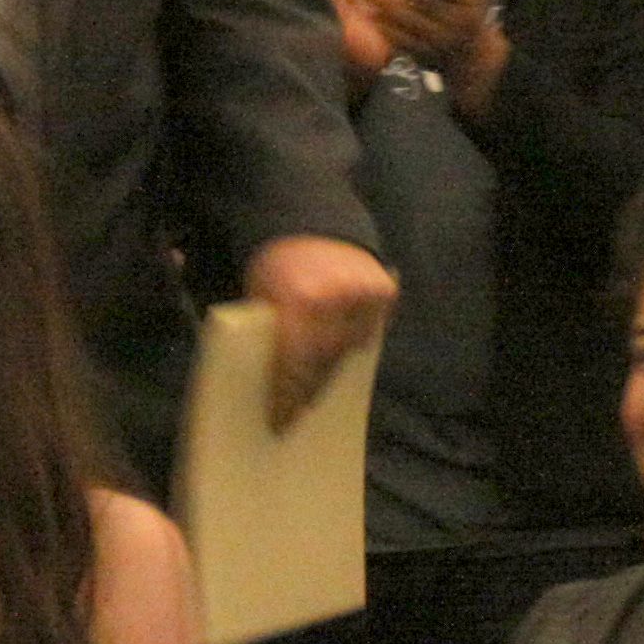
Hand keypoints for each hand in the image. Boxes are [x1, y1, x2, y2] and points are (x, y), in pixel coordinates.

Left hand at [248, 230, 397, 431]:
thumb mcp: (259, 297)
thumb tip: (273, 379)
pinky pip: (370, 331)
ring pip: (349, 351)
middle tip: (298, 412)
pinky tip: (345, 352)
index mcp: (297, 303)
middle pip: (323, 363)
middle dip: (308, 390)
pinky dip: (356, 342)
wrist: (311, 220)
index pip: (295, 364)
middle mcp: (335, 303)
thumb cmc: (276, 263)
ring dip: (332, 368)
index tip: (281, 423)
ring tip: (316, 388)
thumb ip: (270, 332)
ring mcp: (364, 297)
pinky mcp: (384, 292)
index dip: (287, 398)